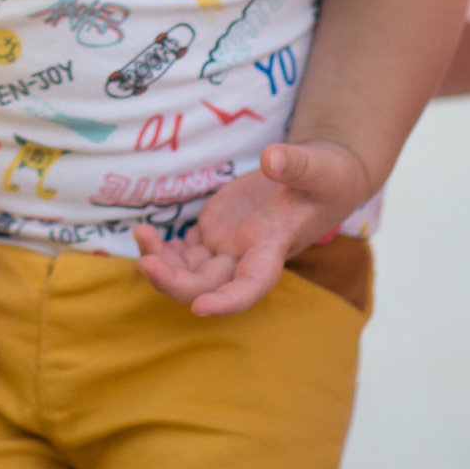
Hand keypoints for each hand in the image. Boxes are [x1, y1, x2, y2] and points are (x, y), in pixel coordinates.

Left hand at [133, 140, 370, 316]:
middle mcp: (246, 256)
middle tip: (145, 262)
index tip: (199, 309)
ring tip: (141, 235)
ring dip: (161, 263)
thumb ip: (296, 165)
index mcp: (272, 248)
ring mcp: (228, 246)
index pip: (250, 285)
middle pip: (206, 286)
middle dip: (174, 282)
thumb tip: (271, 159)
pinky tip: (145, 234)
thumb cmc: (328, 177)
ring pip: (188, 272)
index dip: (226, 302)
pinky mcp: (215, 230)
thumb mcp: (320, 167)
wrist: (321, 176)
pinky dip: (161, 249)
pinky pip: (182, 253)